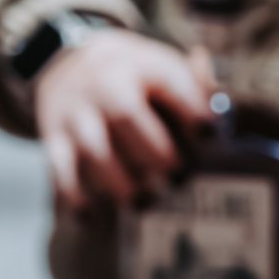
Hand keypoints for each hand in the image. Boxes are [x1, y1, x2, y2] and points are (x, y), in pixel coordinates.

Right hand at [33, 30, 213, 215]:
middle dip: (155, 151)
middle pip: (125, 114)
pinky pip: (59, 169)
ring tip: (142, 203)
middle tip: (176, 179)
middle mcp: (104, 84)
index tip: (209, 135)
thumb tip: (225, 113)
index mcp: (141, 65)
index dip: (191, 108)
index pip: (168, 81)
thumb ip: (197, 88)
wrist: (67, 60)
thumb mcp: (162, 66)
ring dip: (118, 180)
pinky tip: (92, 218)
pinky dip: (75, 196)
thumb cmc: (133, 77)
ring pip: (93, 146)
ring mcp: (76, 112)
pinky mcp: (54, 137)